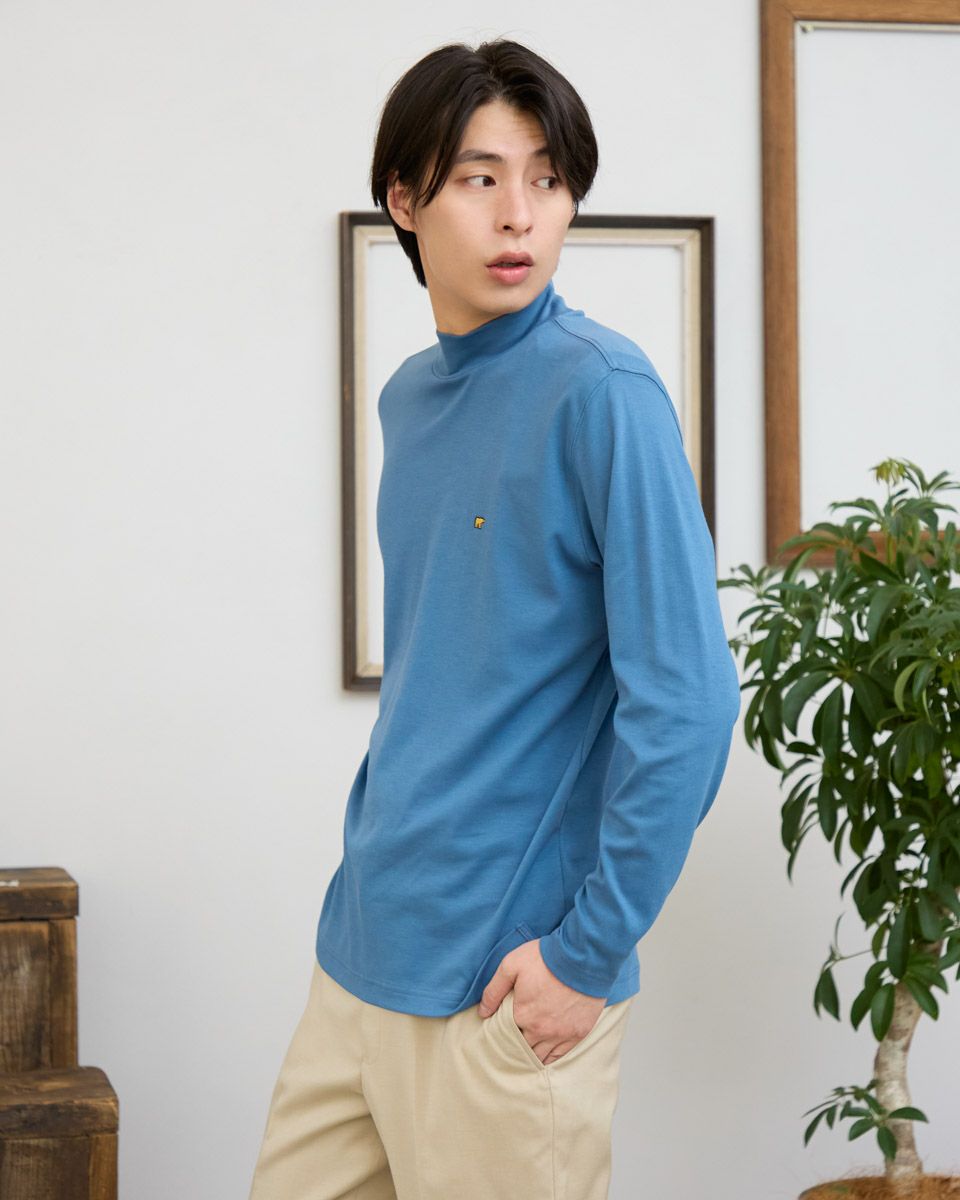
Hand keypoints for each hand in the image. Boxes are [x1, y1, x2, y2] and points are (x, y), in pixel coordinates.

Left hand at [476, 936, 606, 1064]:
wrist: (583, 956)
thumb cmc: (545, 958)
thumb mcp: (511, 965)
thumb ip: (494, 990)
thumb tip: (482, 1012)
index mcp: (521, 1015)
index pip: (505, 1035)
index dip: (503, 1032)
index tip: (502, 1029)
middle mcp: (540, 1030)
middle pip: (522, 1048)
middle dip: (516, 1045)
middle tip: (513, 1040)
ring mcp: (561, 1034)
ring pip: (540, 1056)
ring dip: (532, 1054)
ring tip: (527, 1050)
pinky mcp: (578, 1033)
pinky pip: (560, 1056)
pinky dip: (551, 1058)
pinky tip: (544, 1056)